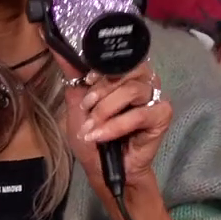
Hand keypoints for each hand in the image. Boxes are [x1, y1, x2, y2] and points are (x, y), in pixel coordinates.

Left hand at [55, 57, 172, 193]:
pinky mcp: (162, 115)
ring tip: (92, 127)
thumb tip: (58, 50)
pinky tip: (103, 135)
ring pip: (132, 90)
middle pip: (126, 69)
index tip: (88, 81)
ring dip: (106, 109)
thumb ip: (73, 76)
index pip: (118, 56)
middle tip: (87, 109)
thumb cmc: (92, 136)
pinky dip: (117, 125)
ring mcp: (154, 97)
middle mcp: (143, 81)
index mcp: (125, 73)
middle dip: (101, 91)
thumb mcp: (77, 103)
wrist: (104, 169)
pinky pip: (139, 114)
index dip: (101, 67)